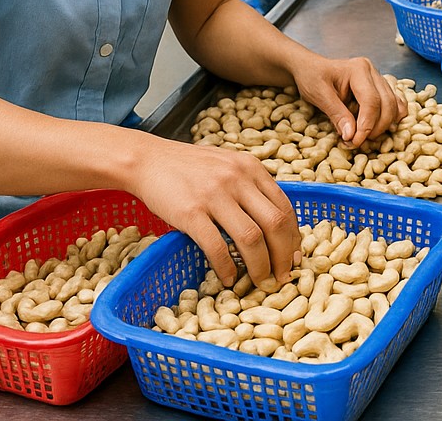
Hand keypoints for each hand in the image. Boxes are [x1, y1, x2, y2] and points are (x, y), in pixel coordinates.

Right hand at [130, 138, 300, 288]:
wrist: (147, 159)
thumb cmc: (188, 166)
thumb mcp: (228, 165)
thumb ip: (250, 186)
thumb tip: (274, 222)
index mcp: (251, 168)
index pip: (284, 206)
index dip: (293, 236)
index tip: (294, 256)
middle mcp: (238, 179)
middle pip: (275, 224)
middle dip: (284, 255)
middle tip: (282, 276)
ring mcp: (214, 195)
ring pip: (251, 238)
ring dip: (260, 266)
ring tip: (259, 281)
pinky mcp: (190, 212)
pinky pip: (216, 247)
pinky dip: (226, 267)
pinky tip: (228, 278)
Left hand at [292, 55, 406, 147]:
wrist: (311, 67)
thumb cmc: (312, 78)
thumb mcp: (319, 96)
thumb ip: (337, 115)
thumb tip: (351, 136)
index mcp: (358, 69)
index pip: (371, 101)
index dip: (366, 125)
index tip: (355, 141)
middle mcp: (373, 72)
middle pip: (387, 104)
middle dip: (376, 128)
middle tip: (358, 142)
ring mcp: (379, 78)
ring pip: (394, 105)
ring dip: (384, 125)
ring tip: (366, 136)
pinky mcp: (380, 87)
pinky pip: (396, 103)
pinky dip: (392, 117)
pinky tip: (378, 127)